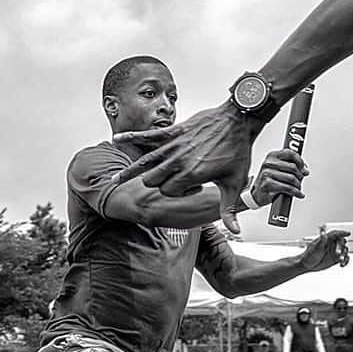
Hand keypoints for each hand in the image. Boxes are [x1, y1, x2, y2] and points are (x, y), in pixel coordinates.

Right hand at [113, 101, 260, 233]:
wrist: (239, 121)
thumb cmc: (239, 150)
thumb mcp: (235, 183)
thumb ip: (229, 208)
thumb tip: (235, 230)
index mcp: (192, 174)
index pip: (169, 192)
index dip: (177, 194)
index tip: (193, 188)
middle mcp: (179, 161)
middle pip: (153, 180)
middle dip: (158, 184)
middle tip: (174, 181)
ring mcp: (174, 146)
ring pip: (145, 163)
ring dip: (130, 172)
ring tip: (113, 181)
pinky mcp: (174, 131)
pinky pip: (148, 135)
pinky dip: (131, 137)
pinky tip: (116, 139)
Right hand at [250, 149, 308, 205]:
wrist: (257, 194)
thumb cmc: (269, 180)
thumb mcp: (278, 168)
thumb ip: (290, 165)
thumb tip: (305, 169)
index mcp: (272, 156)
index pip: (290, 153)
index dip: (300, 161)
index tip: (304, 169)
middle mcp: (268, 163)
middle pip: (293, 167)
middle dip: (300, 175)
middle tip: (300, 180)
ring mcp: (266, 174)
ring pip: (291, 178)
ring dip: (298, 185)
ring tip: (298, 187)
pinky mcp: (267, 185)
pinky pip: (288, 188)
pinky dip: (296, 192)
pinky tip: (298, 193)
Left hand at [297, 230, 350, 271]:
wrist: (307, 265)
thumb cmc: (309, 255)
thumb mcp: (315, 248)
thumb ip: (321, 240)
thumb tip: (323, 232)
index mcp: (326, 239)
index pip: (336, 234)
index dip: (342, 233)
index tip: (348, 233)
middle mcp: (332, 244)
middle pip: (342, 242)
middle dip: (342, 247)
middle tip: (338, 253)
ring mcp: (334, 251)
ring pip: (344, 250)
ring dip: (344, 255)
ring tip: (340, 260)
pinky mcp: (336, 258)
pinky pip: (344, 258)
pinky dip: (345, 261)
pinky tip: (342, 264)